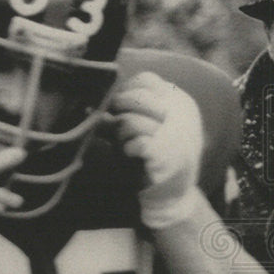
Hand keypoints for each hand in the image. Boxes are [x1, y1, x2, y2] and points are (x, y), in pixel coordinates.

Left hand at [110, 71, 204, 228]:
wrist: (173, 194)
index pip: (146, 80)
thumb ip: (124, 112)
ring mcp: (175, 134)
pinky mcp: (165, 155)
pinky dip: (128, 150)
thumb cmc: (154, 157)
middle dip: (120, 113)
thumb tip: (90, 106)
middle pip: (134, 98)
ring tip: (127, 147)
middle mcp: (182, 114)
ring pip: (129, 121)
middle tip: (120, 131)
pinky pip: (135, 143)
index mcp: (181, 103)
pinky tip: (132, 156)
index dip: (126, 92)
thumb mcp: (143, 128)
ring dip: (121, 136)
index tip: (119, 109)